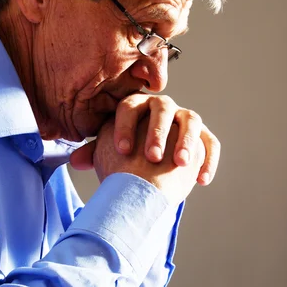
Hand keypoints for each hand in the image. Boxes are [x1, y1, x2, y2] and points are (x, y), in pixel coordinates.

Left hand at [70, 93, 219, 185]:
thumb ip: (95, 153)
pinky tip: (202, 180)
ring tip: (181, 163)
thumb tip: (76, 161)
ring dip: (187, 140)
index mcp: (136, 106)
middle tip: (152, 156)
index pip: (129, 107)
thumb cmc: (125, 156)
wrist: (147, 166)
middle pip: (162, 109)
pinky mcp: (203, 136)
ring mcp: (185, 119)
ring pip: (190, 120)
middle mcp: (162, 107)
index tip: (123, 151)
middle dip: (157, 132)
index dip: (125, 126)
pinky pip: (210, 143)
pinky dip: (209, 160)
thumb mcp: (110, 151)